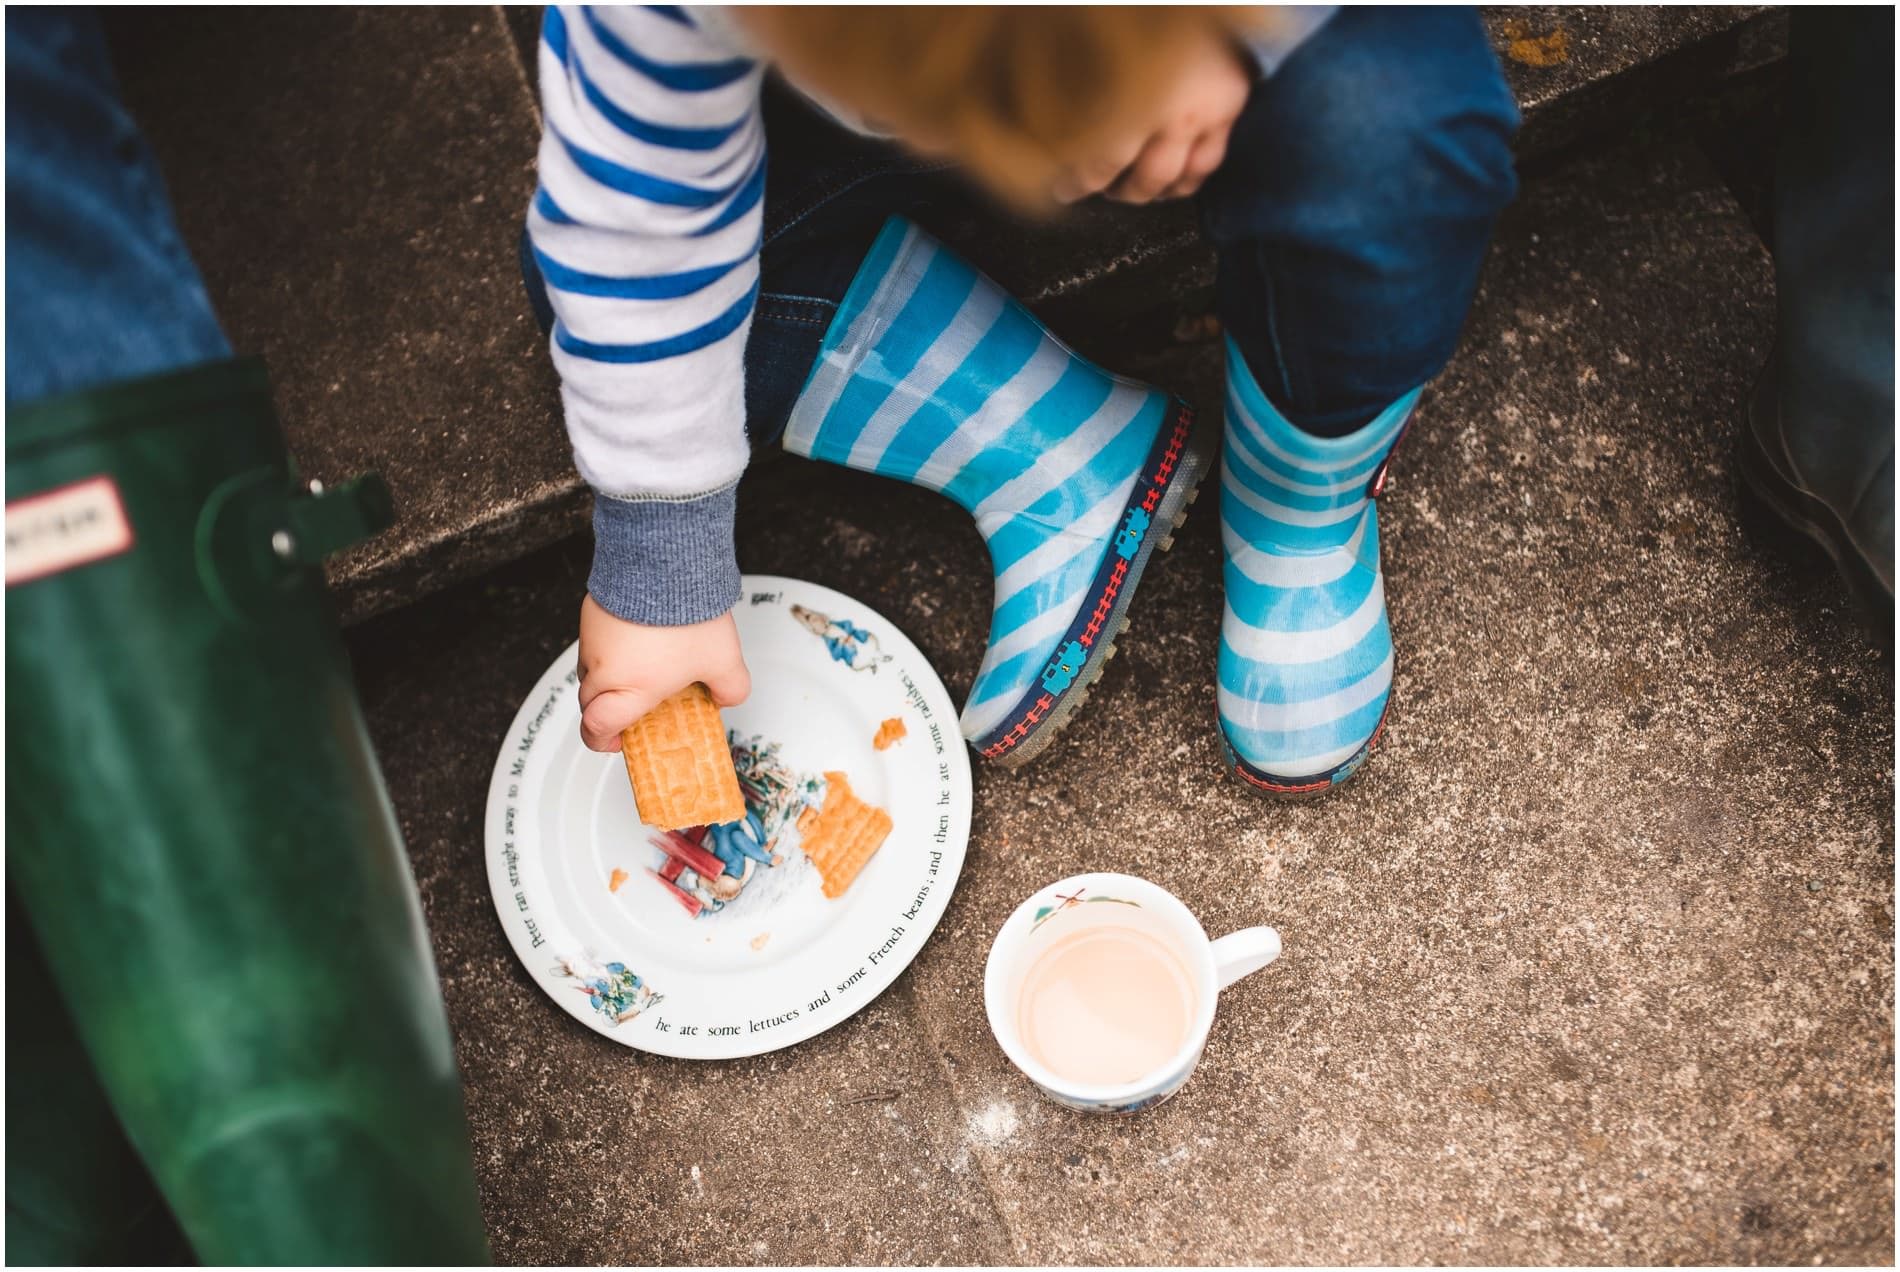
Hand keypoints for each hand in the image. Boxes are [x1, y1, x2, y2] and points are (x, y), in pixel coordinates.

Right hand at [576, 596, 750, 752]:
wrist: (664, 561)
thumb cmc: (686, 611)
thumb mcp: (724, 660)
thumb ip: (730, 687)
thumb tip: (727, 696)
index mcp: (629, 688)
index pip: (595, 728)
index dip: (603, 741)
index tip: (619, 741)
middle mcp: (603, 666)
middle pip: (590, 701)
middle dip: (610, 710)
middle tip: (637, 707)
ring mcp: (594, 639)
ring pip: (591, 670)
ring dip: (612, 676)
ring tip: (646, 668)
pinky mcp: (592, 613)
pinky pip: (596, 641)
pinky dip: (613, 648)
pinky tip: (641, 638)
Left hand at [1049, 32, 1252, 205]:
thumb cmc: (1138, 11)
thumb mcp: (1093, 41)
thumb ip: (1078, 79)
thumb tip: (1049, 120)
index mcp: (1139, 94)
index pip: (1104, 160)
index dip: (1079, 182)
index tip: (1062, 189)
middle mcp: (1177, 109)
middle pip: (1146, 177)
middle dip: (1116, 189)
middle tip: (1095, 187)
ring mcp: (1209, 109)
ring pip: (1181, 177)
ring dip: (1152, 191)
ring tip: (1129, 188)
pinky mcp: (1232, 103)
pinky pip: (1208, 162)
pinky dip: (1187, 180)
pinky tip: (1168, 182)